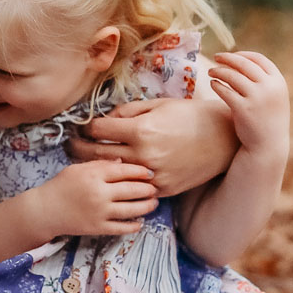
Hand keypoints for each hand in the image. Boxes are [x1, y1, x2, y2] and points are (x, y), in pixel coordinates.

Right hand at [34, 160, 159, 237]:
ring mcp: (99, 212)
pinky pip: (121, 227)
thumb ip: (100, 165)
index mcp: (94, 175)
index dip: (140, 171)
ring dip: (146, 206)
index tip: (149, 172)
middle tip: (155, 187)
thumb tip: (123, 162)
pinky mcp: (98, 227)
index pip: (124, 171)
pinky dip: (133, 226)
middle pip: (131, 190)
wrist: (46, 210)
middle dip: (147, 189)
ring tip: (153, 203)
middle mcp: (99, 194)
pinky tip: (140, 222)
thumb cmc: (61, 186)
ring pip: (131, 209)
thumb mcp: (78, 168)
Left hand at [68, 95, 237, 196]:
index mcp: (141, 130)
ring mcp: (153, 174)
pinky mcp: (163, 188)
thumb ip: (128, 112)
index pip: (98, 130)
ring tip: (85, 162)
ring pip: (113, 173)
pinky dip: (122, 180)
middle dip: (79, 149)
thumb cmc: (190, 115)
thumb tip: (106, 119)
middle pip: (97, 154)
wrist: (223, 138)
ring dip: (96, 167)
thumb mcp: (158, 105)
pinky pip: (134, 186)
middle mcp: (144, 154)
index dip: (86, 127)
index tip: (81, 127)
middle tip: (70, 146)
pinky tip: (113, 175)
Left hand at [208, 52, 288, 162]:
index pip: (258, 59)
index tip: (231, 55)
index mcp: (278, 82)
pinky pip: (225, 91)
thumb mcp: (273, 95)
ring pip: (232, 75)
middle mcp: (269, 87)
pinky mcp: (242, 109)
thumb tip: (241, 60)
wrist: (268, 145)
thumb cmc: (267, 118)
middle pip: (243, 64)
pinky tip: (213, 84)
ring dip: (219, 70)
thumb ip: (262, 79)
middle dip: (227, 58)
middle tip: (215, 57)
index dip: (242, 54)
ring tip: (210, 71)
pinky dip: (217, 85)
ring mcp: (256, 98)